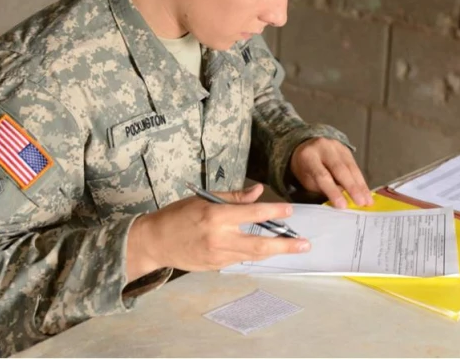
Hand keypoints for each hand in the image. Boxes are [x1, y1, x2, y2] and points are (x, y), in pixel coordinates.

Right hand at [126, 183, 309, 280]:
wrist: (154, 241)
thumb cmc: (177, 215)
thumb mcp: (204, 199)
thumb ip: (234, 198)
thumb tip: (258, 192)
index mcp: (216, 217)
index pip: (252, 214)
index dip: (274, 211)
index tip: (290, 210)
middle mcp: (219, 239)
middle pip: (259, 245)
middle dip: (285, 245)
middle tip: (305, 244)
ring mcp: (217, 256)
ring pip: (253, 255)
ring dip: (273, 251)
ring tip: (292, 246)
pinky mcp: (215, 267)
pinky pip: (240, 259)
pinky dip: (253, 253)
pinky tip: (264, 249)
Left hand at [290, 137, 372, 208]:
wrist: (307, 147)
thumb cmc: (306, 168)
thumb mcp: (308, 180)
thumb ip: (323, 188)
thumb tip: (342, 197)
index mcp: (308, 156)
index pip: (322, 175)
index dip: (333, 191)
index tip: (342, 205)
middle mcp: (323, 147)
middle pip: (340, 169)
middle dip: (352, 187)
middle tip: (360, 202)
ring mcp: (336, 146)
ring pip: (351, 167)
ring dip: (360, 185)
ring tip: (367, 200)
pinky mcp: (345, 148)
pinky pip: (355, 166)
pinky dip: (361, 180)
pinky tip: (366, 191)